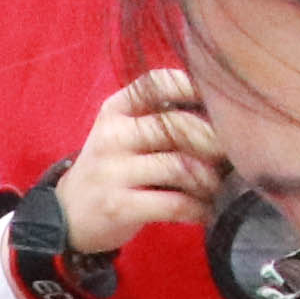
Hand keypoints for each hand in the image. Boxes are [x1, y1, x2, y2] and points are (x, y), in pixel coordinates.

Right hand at [52, 68, 230, 252]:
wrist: (67, 215)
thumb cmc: (112, 170)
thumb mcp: (123, 134)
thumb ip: (161, 119)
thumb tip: (223, 116)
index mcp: (116, 110)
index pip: (158, 83)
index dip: (195, 88)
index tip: (220, 104)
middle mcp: (113, 135)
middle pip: (179, 127)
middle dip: (215, 142)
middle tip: (232, 156)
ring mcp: (113, 171)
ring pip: (181, 167)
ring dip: (209, 180)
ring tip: (217, 187)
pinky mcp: (119, 205)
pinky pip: (173, 203)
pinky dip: (197, 209)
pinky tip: (204, 211)